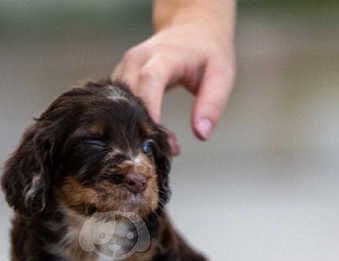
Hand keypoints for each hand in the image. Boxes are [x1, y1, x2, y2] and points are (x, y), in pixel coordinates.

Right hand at [113, 4, 234, 148]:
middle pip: (130, 97)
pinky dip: (128, 123)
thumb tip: (201, 134)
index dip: (149, 109)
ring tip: (157, 146)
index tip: (155, 138)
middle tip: (163, 152)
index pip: (150, 80)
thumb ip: (212, 105)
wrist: (191, 29)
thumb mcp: (221, 76)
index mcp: (164, 55)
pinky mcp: (118, 79)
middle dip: (142, 127)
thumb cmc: (208, 54)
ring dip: (134, 128)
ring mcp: (124, 68)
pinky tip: (146, 137)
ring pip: (118, 103)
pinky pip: (116, 104)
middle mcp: (137, 60)